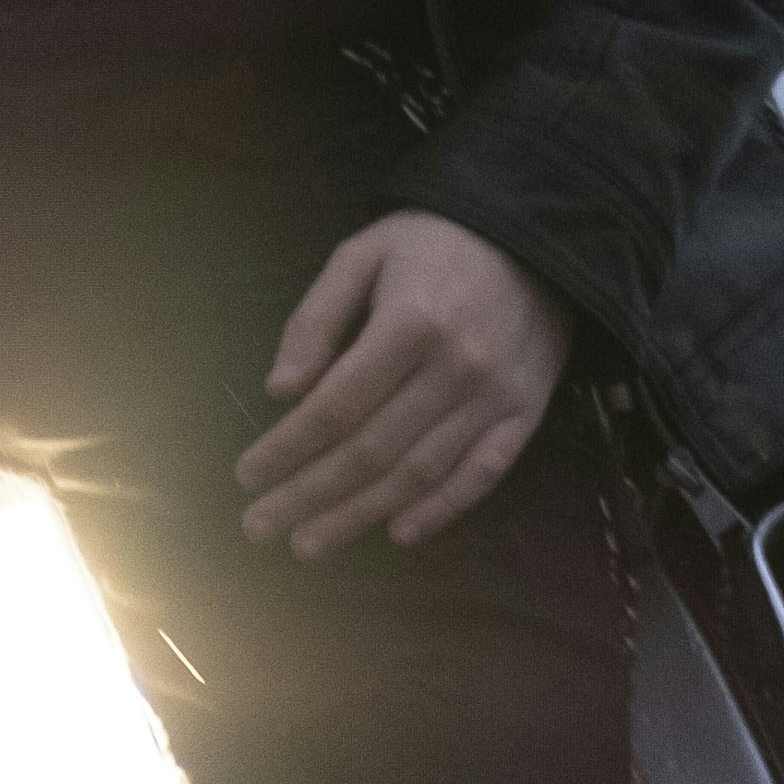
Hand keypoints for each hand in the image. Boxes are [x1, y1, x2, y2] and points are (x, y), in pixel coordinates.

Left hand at [238, 214, 572, 558]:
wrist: (537, 238)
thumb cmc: (433, 243)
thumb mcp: (362, 254)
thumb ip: (316, 318)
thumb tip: (279, 390)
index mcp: (410, 323)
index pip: (336, 405)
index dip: (288, 448)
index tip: (247, 477)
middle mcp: (456, 368)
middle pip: (372, 450)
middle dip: (309, 495)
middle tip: (260, 527)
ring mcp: (496, 397)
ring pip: (420, 473)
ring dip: (360, 515)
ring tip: (310, 544)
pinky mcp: (527, 414)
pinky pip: (482, 475)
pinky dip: (441, 510)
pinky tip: (398, 533)